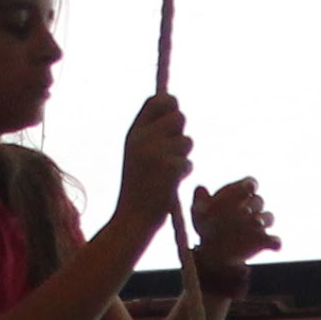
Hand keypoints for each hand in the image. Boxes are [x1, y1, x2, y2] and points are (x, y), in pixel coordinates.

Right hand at [114, 92, 192, 231]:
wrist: (132, 219)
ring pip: (187, 141)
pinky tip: (170, 184)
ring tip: (168, 173)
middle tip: (173, 152)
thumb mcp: (137, 155)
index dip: (170, 103)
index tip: (174, 114)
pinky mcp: (168, 169)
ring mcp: (155, 153)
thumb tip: (177, 111)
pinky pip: (188, 162)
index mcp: (134, 133)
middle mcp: (142, 139)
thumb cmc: (138, 188)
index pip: (156, 100)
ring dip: (184, 157)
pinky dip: (184, 173)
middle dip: (181, 133)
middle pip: (179, 116)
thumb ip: (152, 133)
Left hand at [187, 176, 278, 283]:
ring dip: (264, 219)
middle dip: (253, 203)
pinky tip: (274, 246)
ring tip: (256, 223)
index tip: (247, 188)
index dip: (249, 185)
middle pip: (258, 200)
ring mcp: (258, 225)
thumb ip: (199, 200)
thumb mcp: (198, 213)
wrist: (213, 251)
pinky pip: (274, 240)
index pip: (249, 184)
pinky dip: (275, 242)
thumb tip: (200, 188)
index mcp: (239, 195)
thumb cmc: (208, 225)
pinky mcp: (263, 242)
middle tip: (244, 209)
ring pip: (269, 217)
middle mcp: (251, 208)